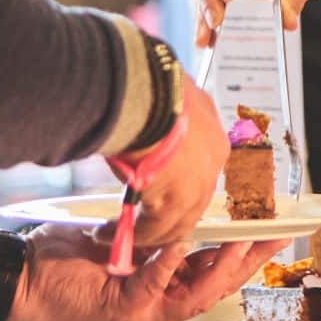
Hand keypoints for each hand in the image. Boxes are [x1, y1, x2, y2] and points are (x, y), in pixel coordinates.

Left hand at [11, 223, 287, 320]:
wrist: (21, 277)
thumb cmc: (62, 257)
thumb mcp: (118, 239)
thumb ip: (150, 233)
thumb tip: (181, 206)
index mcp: (161, 286)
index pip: (214, 272)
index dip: (245, 254)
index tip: (271, 230)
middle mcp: (157, 303)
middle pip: (217, 287)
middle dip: (248, 262)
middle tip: (275, 236)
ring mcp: (141, 311)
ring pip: (195, 294)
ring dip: (219, 265)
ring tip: (240, 238)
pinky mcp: (120, 308)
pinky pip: (153, 287)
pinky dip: (170, 265)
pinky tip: (184, 243)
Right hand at [130, 80, 226, 247]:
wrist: (144, 89)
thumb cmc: (149, 84)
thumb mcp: (167, 96)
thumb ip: (163, 114)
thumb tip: (147, 112)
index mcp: (212, 137)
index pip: (199, 173)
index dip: (176, 186)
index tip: (155, 193)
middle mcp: (212, 163)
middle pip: (192, 202)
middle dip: (164, 216)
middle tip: (139, 223)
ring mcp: (197, 184)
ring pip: (175, 222)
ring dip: (146, 233)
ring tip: (117, 232)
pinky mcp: (174, 201)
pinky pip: (152, 230)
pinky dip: (130, 236)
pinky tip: (108, 233)